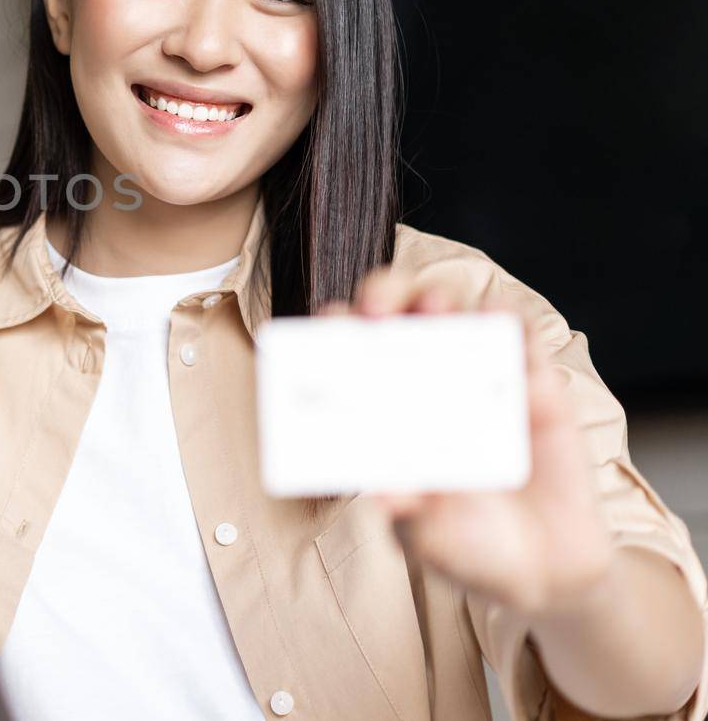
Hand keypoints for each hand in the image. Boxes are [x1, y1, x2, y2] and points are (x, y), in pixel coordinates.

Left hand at [315, 269, 614, 618]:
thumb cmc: (464, 544)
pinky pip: (520, 338)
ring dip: (438, 298)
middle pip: (396, 313)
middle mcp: (425, 382)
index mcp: (384, 410)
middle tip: (374, 312)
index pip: (349, 352)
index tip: (326, 328)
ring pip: (454, 311)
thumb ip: (407, 512)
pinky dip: (507, 323)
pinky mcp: (532, 385)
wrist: (542, 570)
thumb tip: (380, 493)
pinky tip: (496, 325)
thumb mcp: (425, 533)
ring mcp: (478, 377)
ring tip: (432, 309)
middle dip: (380, 297)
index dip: (334, 332)